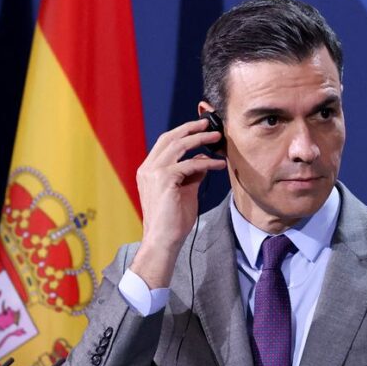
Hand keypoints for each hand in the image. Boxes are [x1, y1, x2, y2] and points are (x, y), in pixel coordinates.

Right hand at [131, 118, 225, 287]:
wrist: (163, 240)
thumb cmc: (172, 221)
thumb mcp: (184, 191)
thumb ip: (191, 175)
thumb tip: (203, 160)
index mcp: (148, 171)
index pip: (164, 143)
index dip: (182, 132)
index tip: (199, 128)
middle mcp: (147, 169)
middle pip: (170, 138)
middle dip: (191, 128)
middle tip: (209, 125)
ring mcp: (153, 173)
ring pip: (179, 146)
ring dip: (200, 139)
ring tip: (216, 137)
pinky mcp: (164, 180)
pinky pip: (190, 164)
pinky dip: (206, 162)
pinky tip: (218, 165)